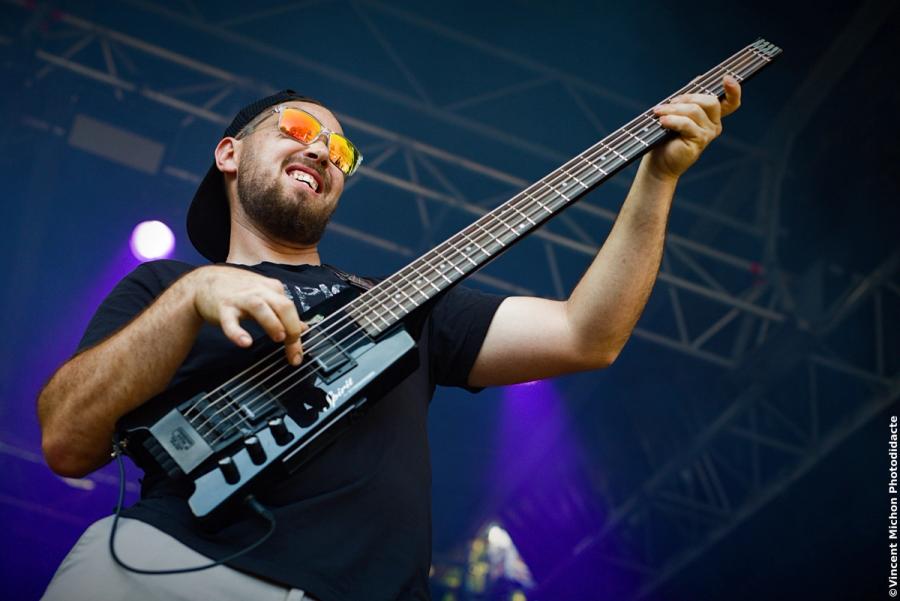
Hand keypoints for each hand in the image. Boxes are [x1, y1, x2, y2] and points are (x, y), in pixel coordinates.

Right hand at [189, 266, 306, 364]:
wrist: (204, 282)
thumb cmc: (238, 291)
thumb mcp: (265, 297)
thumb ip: (283, 313)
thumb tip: (303, 327)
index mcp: (272, 289)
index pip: (291, 310)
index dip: (297, 332)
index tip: (297, 355)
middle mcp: (259, 291)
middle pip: (283, 306)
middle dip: (292, 327)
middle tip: (292, 345)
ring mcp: (240, 299)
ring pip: (261, 308)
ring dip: (272, 323)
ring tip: (279, 338)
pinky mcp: (223, 308)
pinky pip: (230, 321)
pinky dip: (238, 332)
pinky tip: (245, 342)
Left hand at [646, 75, 741, 180]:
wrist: (659, 162)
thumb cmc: (666, 138)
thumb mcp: (677, 114)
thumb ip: (689, 98)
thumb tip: (699, 78)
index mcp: (712, 117)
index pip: (730, 102)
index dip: (733, 90)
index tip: (727, 78)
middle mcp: (714, 125)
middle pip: (709, 101)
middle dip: (686, 98)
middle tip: (667, 103)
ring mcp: (708, 134)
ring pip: (695, 111)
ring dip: (673, 109)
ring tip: (658, 112)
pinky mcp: (699, 141)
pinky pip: (687, 124)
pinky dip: (672, 120)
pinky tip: (662, 121)